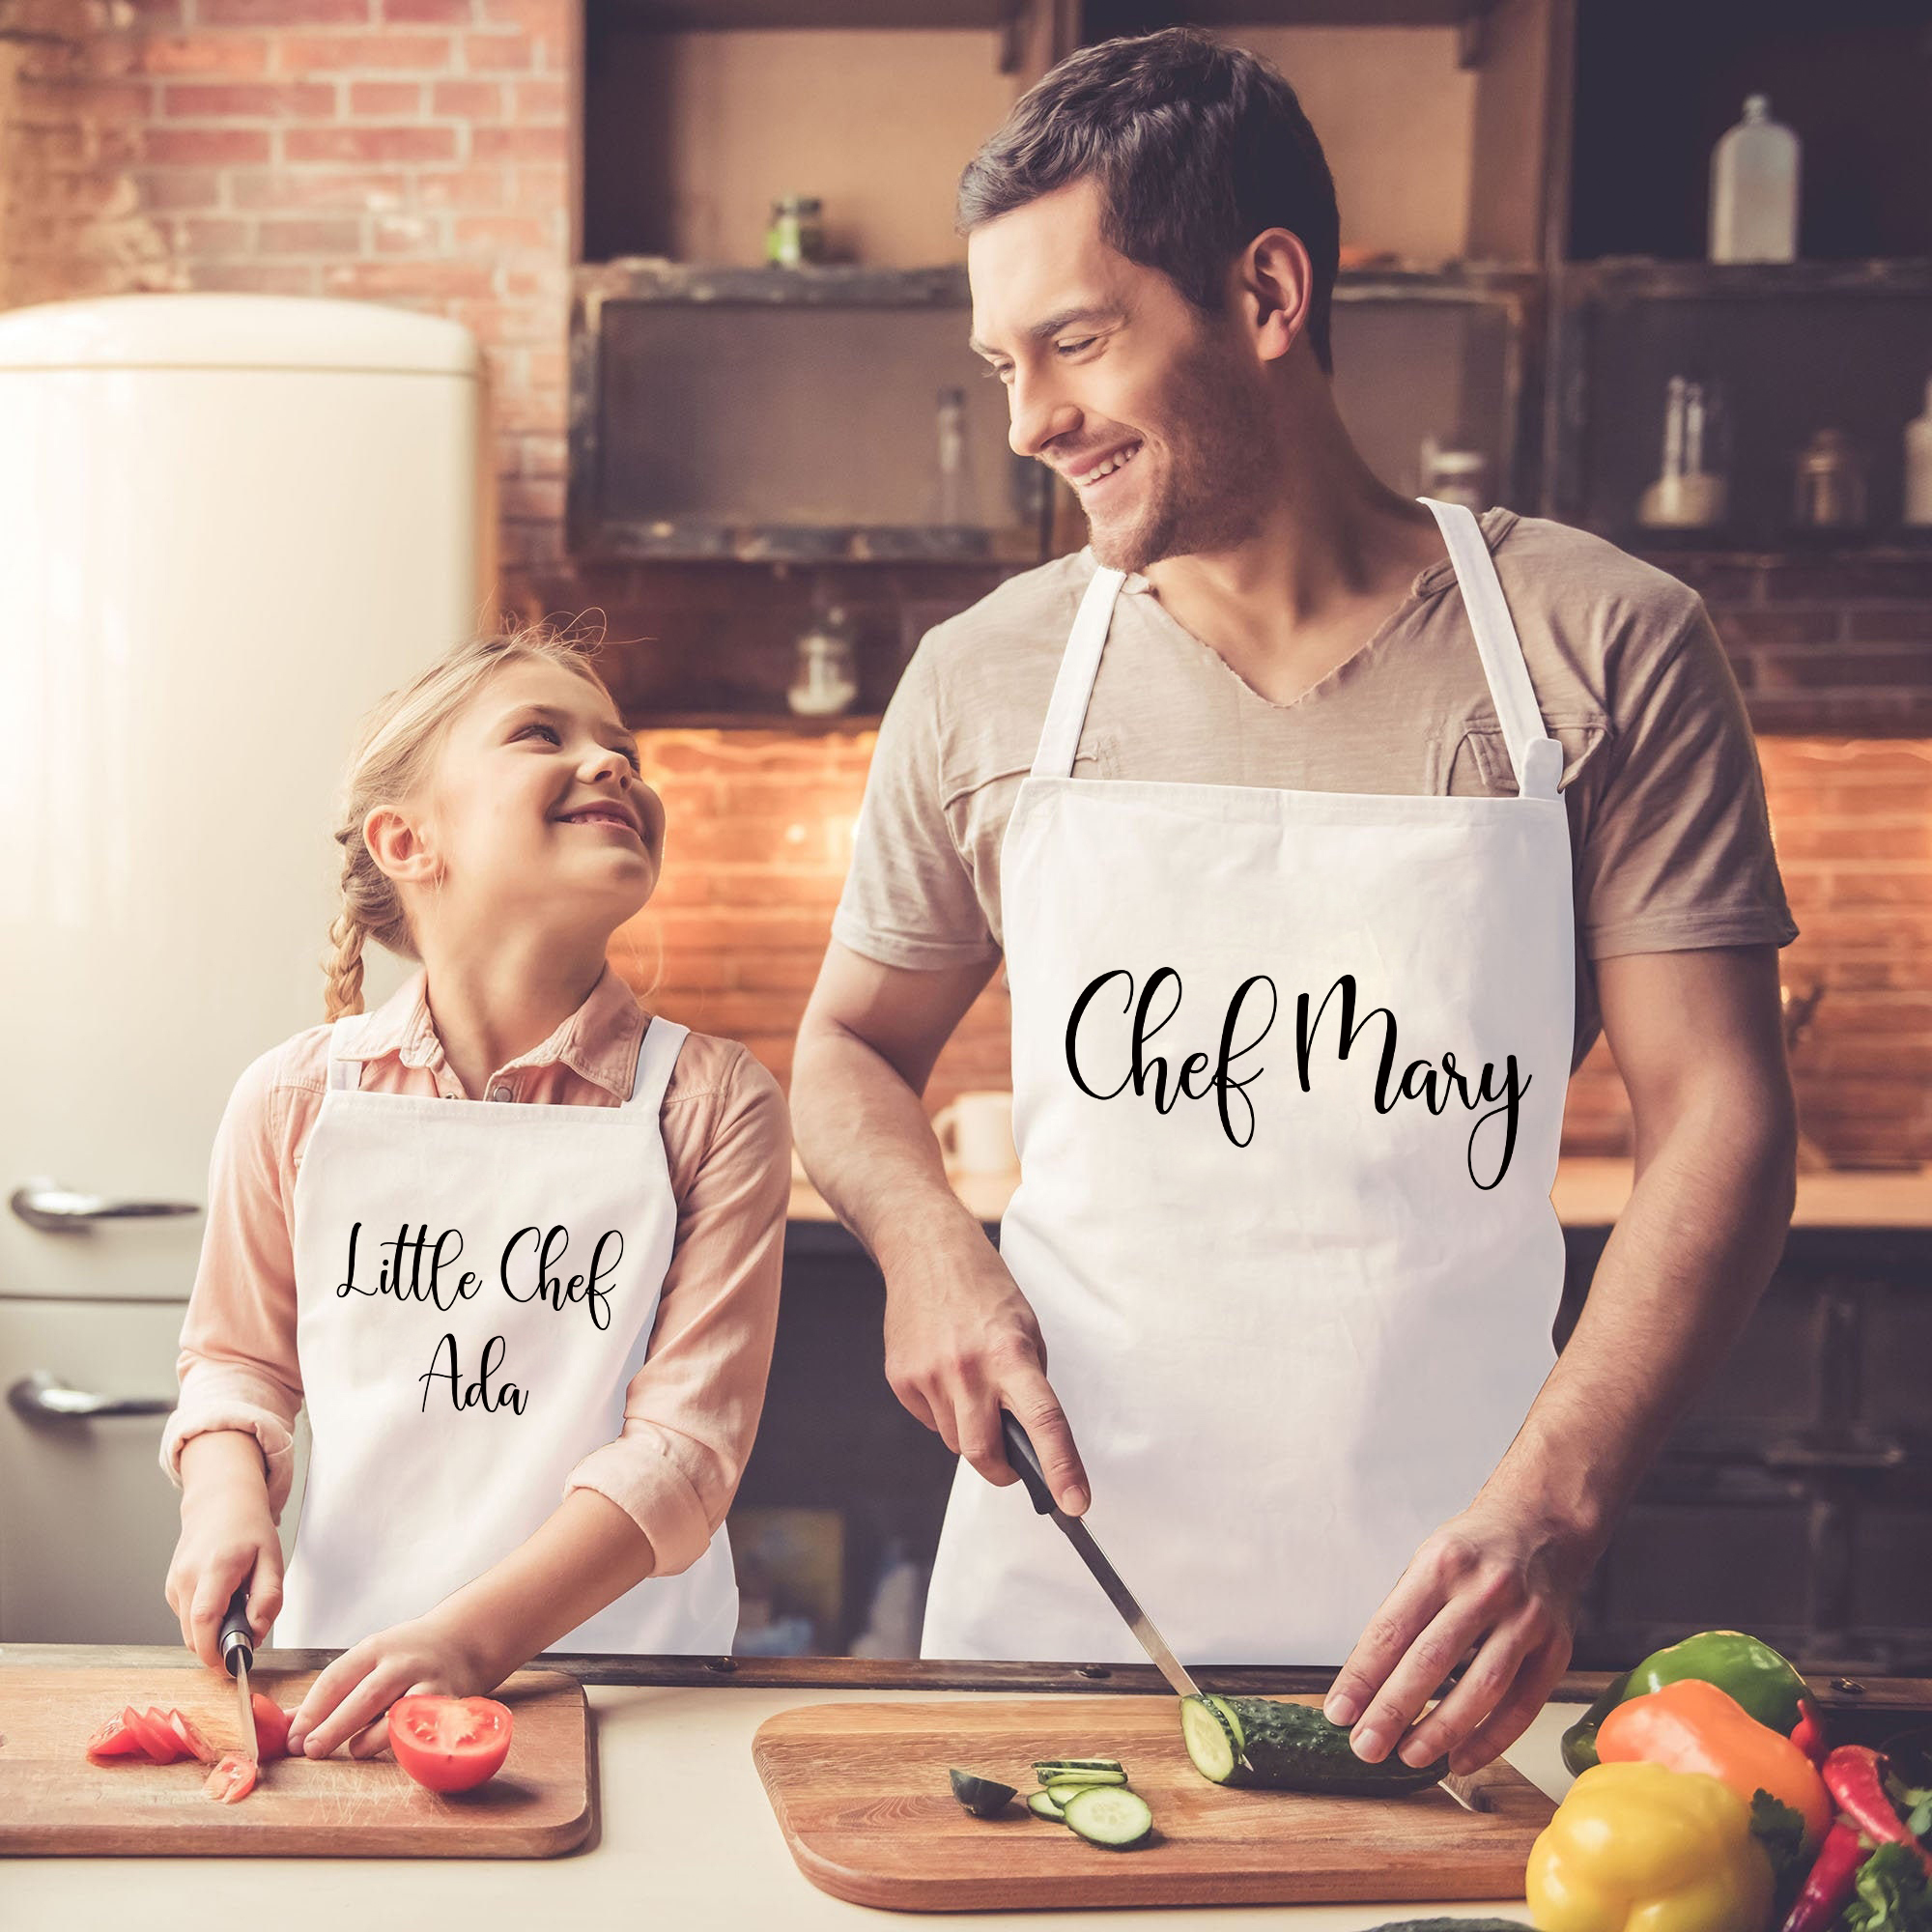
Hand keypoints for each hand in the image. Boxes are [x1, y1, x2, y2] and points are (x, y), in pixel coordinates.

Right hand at [166, 1487, 283, 1669]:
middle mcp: (187, 1576)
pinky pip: (186, 1618)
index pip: (204, 1619)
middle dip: (218, 1647)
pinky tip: (221, 1598)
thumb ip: (269, 1598)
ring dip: (211, 1632)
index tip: (231, 1666)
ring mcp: (174, 1582)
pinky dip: (204, 1620)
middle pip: (192, 1634)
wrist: (220, 1502)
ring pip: (188, 1630)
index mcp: (216, 1567)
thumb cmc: (248, 1529)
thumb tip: (256, 1633)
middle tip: (246, 1633)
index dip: (214, 1651)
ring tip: (236, 1606)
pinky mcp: (170, 1587)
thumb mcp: (273, 1559)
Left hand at [285, 1613, 492, 1760]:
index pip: (336, 1678)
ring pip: (395, 1716)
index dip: (312, 1710)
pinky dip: (402, 1743)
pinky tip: (391, 1746)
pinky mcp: (448, 1704)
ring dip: (369, 1739)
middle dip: (333, 1727)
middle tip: (311, 1750)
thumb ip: (331, 1694)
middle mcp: (402, 1662)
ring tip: (356, 1749)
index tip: (292, 1737)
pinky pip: (421, 1730)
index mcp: (375, 1649)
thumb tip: (286, 1726)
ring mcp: (427, 1683)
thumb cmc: (406, 1656)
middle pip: (363, 1697)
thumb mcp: (367, 1662)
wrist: (463, 1641)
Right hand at [882, 1226, 1089, 1514]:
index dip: (1061, 1469)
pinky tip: (945, 1372)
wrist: (925, 1249)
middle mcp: (967, 1369)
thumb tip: (1025, 1437)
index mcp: (1010, 1354)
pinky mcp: (901, 1380)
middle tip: (1012, 1465)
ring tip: (972, 1384)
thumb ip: (1027, 1384)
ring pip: (955, 1441)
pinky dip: (943, 1409)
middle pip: (983, 1455)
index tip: (1076, 1503)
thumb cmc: (984, 1288)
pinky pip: (929, 1419)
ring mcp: (929, 1376)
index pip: (1043, 1422)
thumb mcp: (1026, 1329)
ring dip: (969, 1430)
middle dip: (1001, 1471)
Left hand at [1321, 1491, 1594, 1775]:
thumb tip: (1364, 1684)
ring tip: (1409, 1756)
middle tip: (1365, 1746)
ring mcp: (1526, 1620)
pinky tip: (1461, 1758)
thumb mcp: (1428, 1561)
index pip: (1391, 1629)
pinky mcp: (1557, 1649)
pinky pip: (1522, 1706)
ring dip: (1441, 1731)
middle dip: (1393, 1710)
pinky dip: (1491, 1740)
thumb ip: (1403, 1615)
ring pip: (1481, 1688)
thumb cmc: (1475, 1550)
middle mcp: (1485, 1589)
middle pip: (1432, 1660)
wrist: (1543, 1526)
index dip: (1362, 1676)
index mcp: (1442, 1563)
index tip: (1340, 1712)